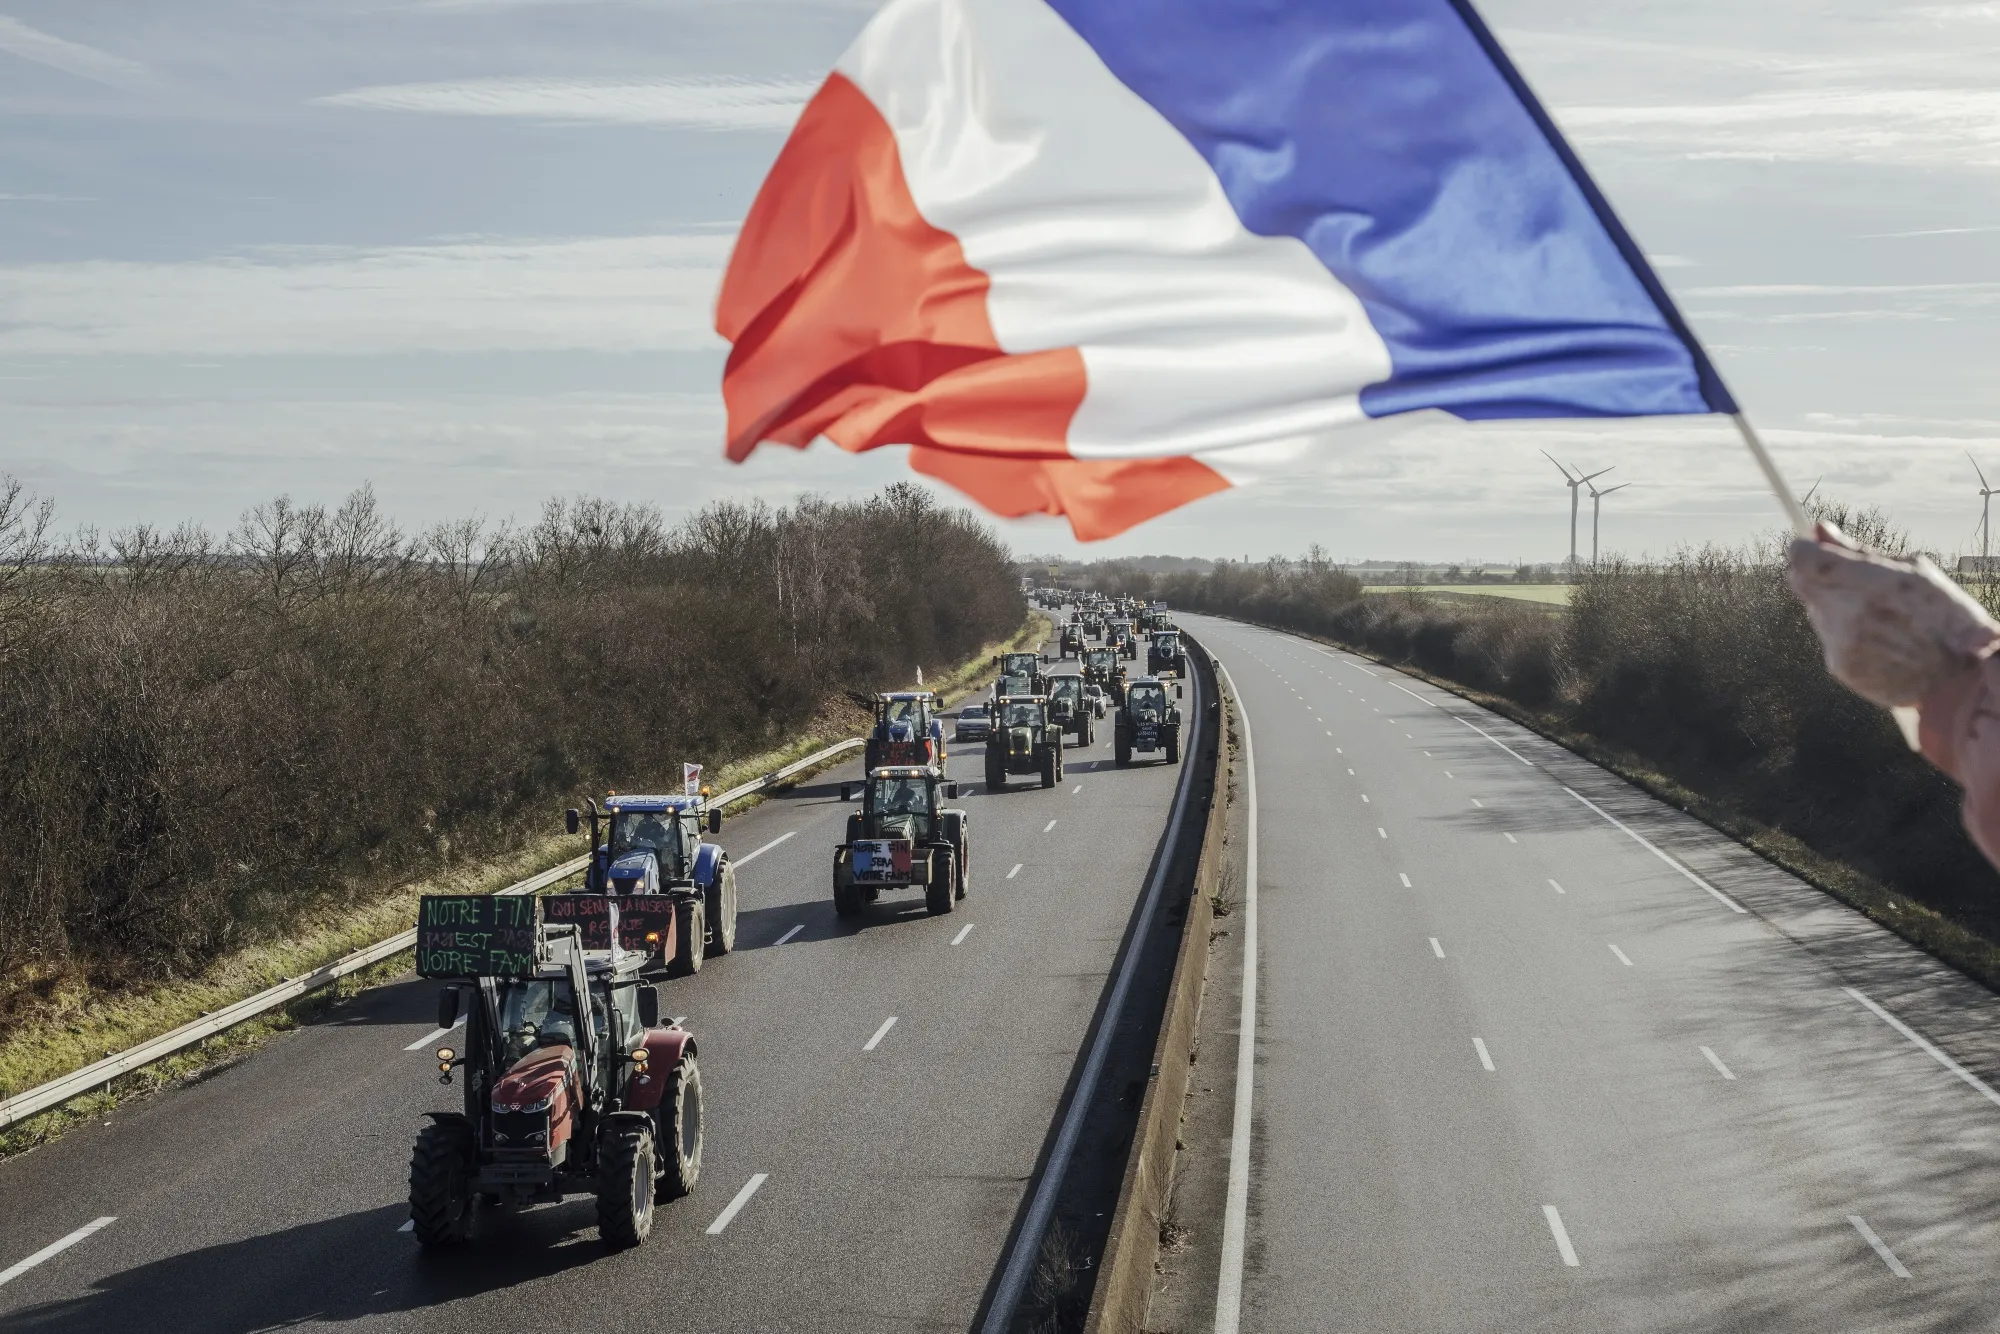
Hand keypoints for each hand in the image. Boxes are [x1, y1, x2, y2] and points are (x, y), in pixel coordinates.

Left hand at [1788, 522, 1999, 707]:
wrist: (1961, 676)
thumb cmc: (1946, 615)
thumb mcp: (1914, 570)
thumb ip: (1858, 550)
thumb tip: (1820, 530)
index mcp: (1867, 581)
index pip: (1803, 559)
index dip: (1804, 549)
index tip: (1812, 547)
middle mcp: (1846, 613)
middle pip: (1801, 583)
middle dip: (1816, 575)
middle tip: (1846, 577)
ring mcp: (1839, 643)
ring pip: (1816, 612)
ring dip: (1835, 606)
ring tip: (1878, 616)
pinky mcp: (1839, 668)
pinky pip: (1830, 640)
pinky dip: (1845, 635)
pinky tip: (1879, 640)